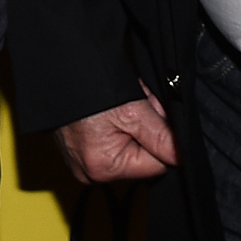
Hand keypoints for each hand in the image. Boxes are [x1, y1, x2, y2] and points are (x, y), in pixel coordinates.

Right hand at [54, 85, 179, 183]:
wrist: (58, 67)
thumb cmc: (87, 86)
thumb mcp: (132, 109)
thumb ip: (161, 136)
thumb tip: (183, 157)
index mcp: (103, 168)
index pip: (156, 164)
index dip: (161, 136)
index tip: (150, 111)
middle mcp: (90, 173)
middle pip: (142, 157)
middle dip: (146, 128)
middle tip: (135, 101)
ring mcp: (82, 163)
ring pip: (129, 147)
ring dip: (133, 123)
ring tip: (121, 101)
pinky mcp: (79, 151)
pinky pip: (111, 142)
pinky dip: (118, 123)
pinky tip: (110, 107)